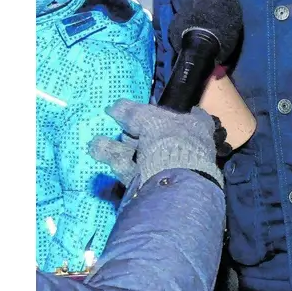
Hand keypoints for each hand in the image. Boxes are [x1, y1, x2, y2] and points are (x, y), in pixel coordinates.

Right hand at [89, 100, 220, 186]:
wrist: (171, 183)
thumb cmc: (170, 142)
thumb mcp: (151, 119)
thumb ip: (133, 112)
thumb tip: (115, 107)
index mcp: (195, 129)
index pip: (190, 116)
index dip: (173, 112)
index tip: (156, 108)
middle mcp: (184, 148)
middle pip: (156, 136)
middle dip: (134, 131)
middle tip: (117, 125)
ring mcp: (168, 167)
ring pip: (139, 153)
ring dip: (118, 146)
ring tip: (98, 139)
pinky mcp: (150, 183)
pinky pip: (130, 168)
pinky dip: (113, 158)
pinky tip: (95, 148)